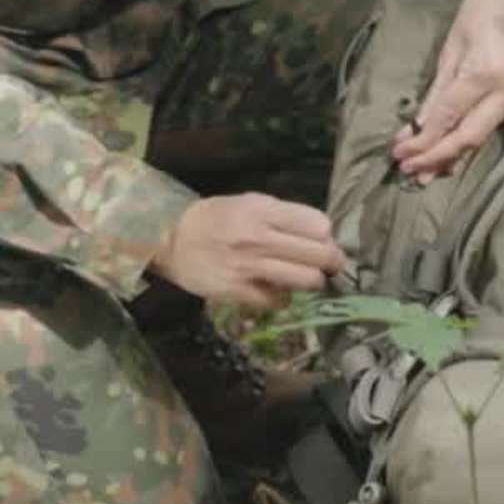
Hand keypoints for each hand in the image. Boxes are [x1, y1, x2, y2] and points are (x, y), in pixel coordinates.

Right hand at [150, 193, 344, 313]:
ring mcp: (248, 266)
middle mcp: (259, 237)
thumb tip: (323, 236)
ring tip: (304, 279)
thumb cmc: (217, 218)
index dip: (327, 237)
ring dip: (312, 282)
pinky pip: (278, 301)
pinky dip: (282, 298)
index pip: (319, 226)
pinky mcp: (237, 291)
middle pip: (320, 255)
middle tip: (326, 266)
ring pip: (306, 280)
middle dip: (330, 262)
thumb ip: (286, 216)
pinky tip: (274, 289)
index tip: (323, 242)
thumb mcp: (252, 203)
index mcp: (265, 211)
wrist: (172, 238)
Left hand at [400, 0, 503, 178]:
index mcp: (484, 73)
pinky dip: (470, 145)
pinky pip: (491, 128)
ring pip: (481, 137)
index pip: (447, 116)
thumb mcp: (453, 47)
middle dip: (436, 156)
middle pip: (468, 136)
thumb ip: (437, 91)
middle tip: (408, 170)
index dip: (422, 139)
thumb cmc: (481, 12)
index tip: (398, 152)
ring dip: (452, 157)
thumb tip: (416, 126)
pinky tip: (453, 160)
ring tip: (426, 174)